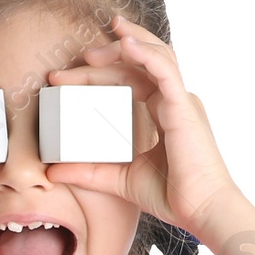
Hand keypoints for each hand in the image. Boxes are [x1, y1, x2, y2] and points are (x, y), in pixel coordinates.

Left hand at [43, 14, 242, 237]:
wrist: (202, 211)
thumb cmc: (173, 196)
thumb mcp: (119, 179)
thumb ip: (88, 172)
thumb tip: (51, 172)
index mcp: (164, 113)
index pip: (130, 79)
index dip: (99, 73)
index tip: (65, 78)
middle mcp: (174, 101)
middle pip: (139, 63)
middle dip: (108, 54)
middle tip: (76, 58)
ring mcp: (180, 101)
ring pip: (155, 56)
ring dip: (126, 44)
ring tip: (95, 46)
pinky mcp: (183, 107)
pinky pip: (164, 70)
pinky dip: (145, 53)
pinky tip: (125, 43)